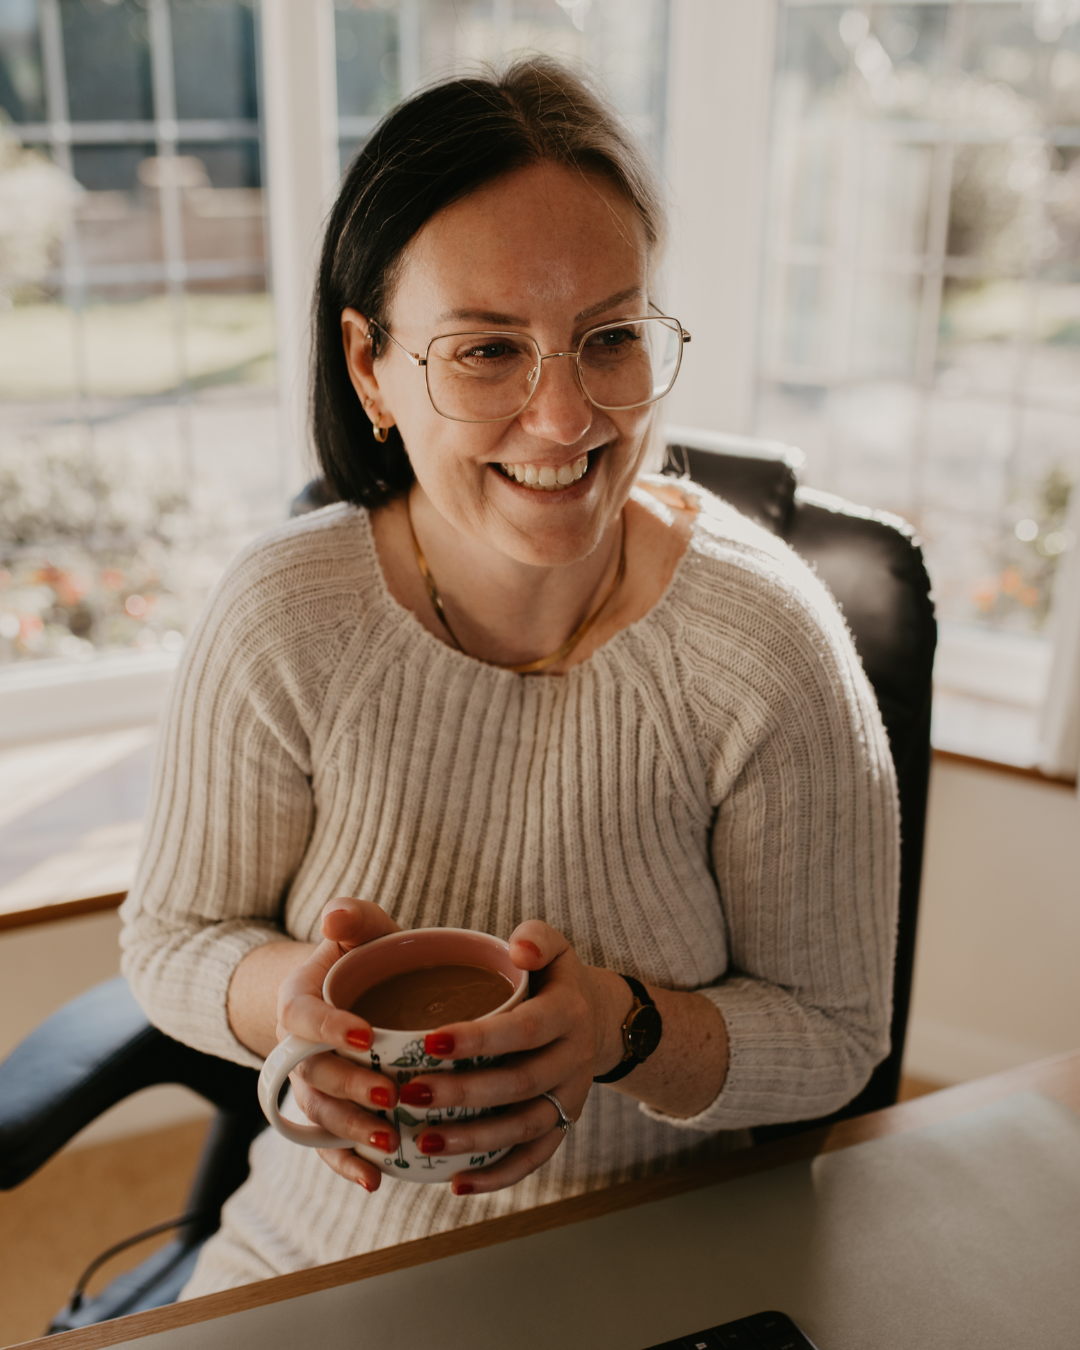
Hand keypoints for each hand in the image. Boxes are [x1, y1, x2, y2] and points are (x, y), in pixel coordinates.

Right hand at [276, 897, 402, 1191]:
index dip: (329, 1028)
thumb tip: (335, 915)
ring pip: (320, 1113)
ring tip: (392, 1139)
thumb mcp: (360, 927)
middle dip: (350, 1086)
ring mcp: (308, 1084)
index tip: (366, 1035)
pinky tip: (377, 1180)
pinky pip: (325, 1145)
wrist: (349, 993)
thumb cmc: (360, 956)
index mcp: (297, 1001)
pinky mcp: (325, 1113)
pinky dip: (346, 1165)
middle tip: (390, 1093)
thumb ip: (351, 916)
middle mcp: (294, 1049)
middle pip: (313, 1074)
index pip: (302, 1016)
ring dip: (352, 1130)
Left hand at [392, 920, 630, 1196]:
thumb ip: (536, 938)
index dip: (478, 1039)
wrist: (595, 1018)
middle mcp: (574, 1059)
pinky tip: (455, 1183)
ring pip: (523, 1127)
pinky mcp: (563, 1126)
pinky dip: (497, 1176)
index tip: (428, 1043)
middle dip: (462, 1093)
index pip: (523, 1029)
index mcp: (568, 1012)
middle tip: (408, 1094)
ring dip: (473, 1140)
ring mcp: (570, 1097)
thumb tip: (517, 949)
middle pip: (518, 1084)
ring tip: (422, 1140)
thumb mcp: (552, 947)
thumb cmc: (552, 979)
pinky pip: (533, 1158)